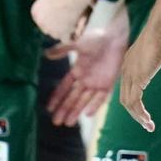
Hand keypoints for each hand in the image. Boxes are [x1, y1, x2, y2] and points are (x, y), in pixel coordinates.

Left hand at [25, 0, 93, 42]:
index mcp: (36, 12)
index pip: (42, 20)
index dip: (52, 16)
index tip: (62, 11)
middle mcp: (41, 22)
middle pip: (49, 28)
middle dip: (57, 24)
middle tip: (69, 16)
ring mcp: (52, 29)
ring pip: (58, 34)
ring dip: (66, 30)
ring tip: (75, 21)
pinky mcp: (64, 33)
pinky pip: (68, 39)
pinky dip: (74, 35)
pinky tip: (80, 27)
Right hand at [44, 3, 129, 126]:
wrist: (114, 36)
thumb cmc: (96, 38)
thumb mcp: (77, 44)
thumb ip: (62, 50)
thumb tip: (46, 54)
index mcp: (76, 71)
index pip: (64, 88)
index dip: (56, 98)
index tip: (48, 108)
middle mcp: (85, 79)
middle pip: (72, 98)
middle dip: (64, 110)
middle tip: (56, 122)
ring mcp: (97, 82)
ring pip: (84, 100)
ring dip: (76, 111)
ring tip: (67, 123)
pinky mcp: (108, 83)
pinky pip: (101, 97)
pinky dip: (95, 105)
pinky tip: (87, 114)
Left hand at [118, 22, 160, 130]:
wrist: (159, 28)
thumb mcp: (155, 48)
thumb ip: (153, 56)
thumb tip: (159, 53)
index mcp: (128, 65)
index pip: (127, 89)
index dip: (134, 103)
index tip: (144, 112)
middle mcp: (126, 72)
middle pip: (125, 99)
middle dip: (135, 114)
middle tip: (146, 124)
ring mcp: (130, 75)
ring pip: (129, 103)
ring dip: (138, 117)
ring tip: (149, 126)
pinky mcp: (138, 78)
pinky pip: (135, 101)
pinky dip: (140, 113)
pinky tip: (148, 119)